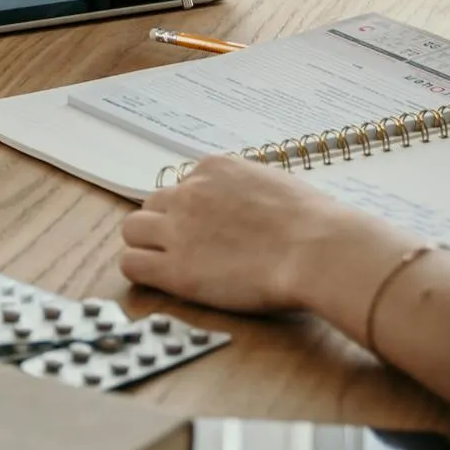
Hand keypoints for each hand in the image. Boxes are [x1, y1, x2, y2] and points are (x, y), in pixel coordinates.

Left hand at [120, 155, 408, 313]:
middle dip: (165, 224)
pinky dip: (142, 271)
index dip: (192, 210)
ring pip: (133, 230)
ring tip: (172, 264)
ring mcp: (178, 229)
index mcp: (214, 168)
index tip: (208, 228)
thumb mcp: (275, 185)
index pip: (183, 185)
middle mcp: (189, 192)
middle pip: (152, 204)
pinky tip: (163, 281)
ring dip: (148, 245)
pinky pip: (132, 264)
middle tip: (189, 249)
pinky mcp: (175, 269)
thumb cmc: (314, 224)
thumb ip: (246, 191)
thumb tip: (242, 205)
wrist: (318, 250)